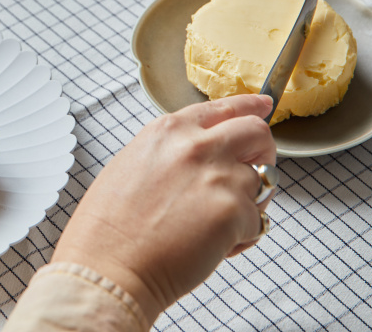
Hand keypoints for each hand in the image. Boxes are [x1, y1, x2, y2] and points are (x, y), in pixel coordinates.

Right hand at [52, 94, 275, 326]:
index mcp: (167, 131)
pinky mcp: (233, 212)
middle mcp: (195, 145)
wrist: (108, 265)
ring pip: (262, 182)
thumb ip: (169, 152)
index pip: (222, 107)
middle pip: (257, 133)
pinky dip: (243, 237)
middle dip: (263, 153)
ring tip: (216, 226)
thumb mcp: (132, 166)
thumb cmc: (109, 227)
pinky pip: (259, 222)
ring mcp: (218, 177)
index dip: (248, 107)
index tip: (262, 106)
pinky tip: (214, 247)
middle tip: (254, 174)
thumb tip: (199, 157)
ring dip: (248, 204)